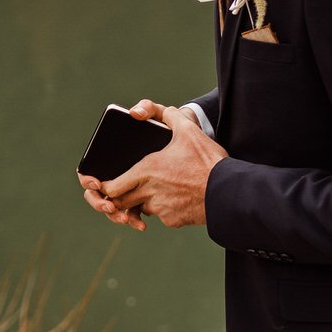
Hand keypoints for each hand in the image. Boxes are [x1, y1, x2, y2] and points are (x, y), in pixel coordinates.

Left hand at [80, 100, 226, 231]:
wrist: (229, 191)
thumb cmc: (208, 162)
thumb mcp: (189, 131)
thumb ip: (169, 116)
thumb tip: (158, 111)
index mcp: (147, 171)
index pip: (112, 187)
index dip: (104, 188)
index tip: (103, 185)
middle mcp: (149, 193)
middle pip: (121, 202)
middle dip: (120, 198)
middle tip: (124, 190)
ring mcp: (161, 209)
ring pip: (142, 208)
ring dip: (143, 201)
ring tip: (158, 188)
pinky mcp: (173, 220)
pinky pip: (162, 216)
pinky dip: (164, 208)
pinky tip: (176, 197)